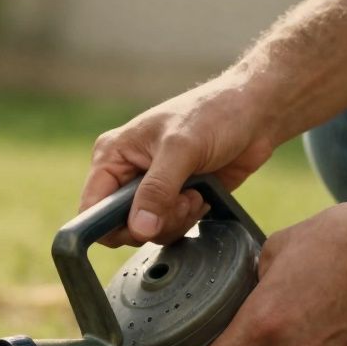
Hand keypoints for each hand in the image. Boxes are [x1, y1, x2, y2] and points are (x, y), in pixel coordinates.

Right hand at [81, 73, 278, 246]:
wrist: (255, 113)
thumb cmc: (215, 114)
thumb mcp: (181, 149)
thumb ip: (157, 190)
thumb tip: (139, 228)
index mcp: (112, 156)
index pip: (91, 207)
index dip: (110, 225)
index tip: (143, 224)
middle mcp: (125, 174)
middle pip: (120, 226)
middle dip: (154, 222)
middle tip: (181, 200)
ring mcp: (149, 189)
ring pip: (147, 231)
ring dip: (175, 220)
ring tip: (195, 193)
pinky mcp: (172, 200)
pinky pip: (169, 228)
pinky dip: (187, 219)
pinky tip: (202, 196)